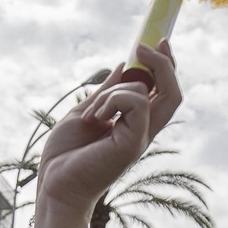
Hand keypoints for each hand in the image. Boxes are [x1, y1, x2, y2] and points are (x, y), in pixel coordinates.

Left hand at [37, 41, 180, 216]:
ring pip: (154, 93)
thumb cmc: (65, 155)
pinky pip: (137, 103)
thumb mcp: (85, 112)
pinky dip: (113, 100)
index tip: (157, 41)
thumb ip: (107, 92)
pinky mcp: (132, 143)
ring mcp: (140, 138)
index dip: (165, 65)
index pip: (162, 92)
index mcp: (134, 124)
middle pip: (173, 92)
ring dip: (118, 89)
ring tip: (92, 113)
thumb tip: (125, 65)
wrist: (54, 186)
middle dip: (164, 63)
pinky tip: (94, 118)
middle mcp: (143, 131)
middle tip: (144, 47)